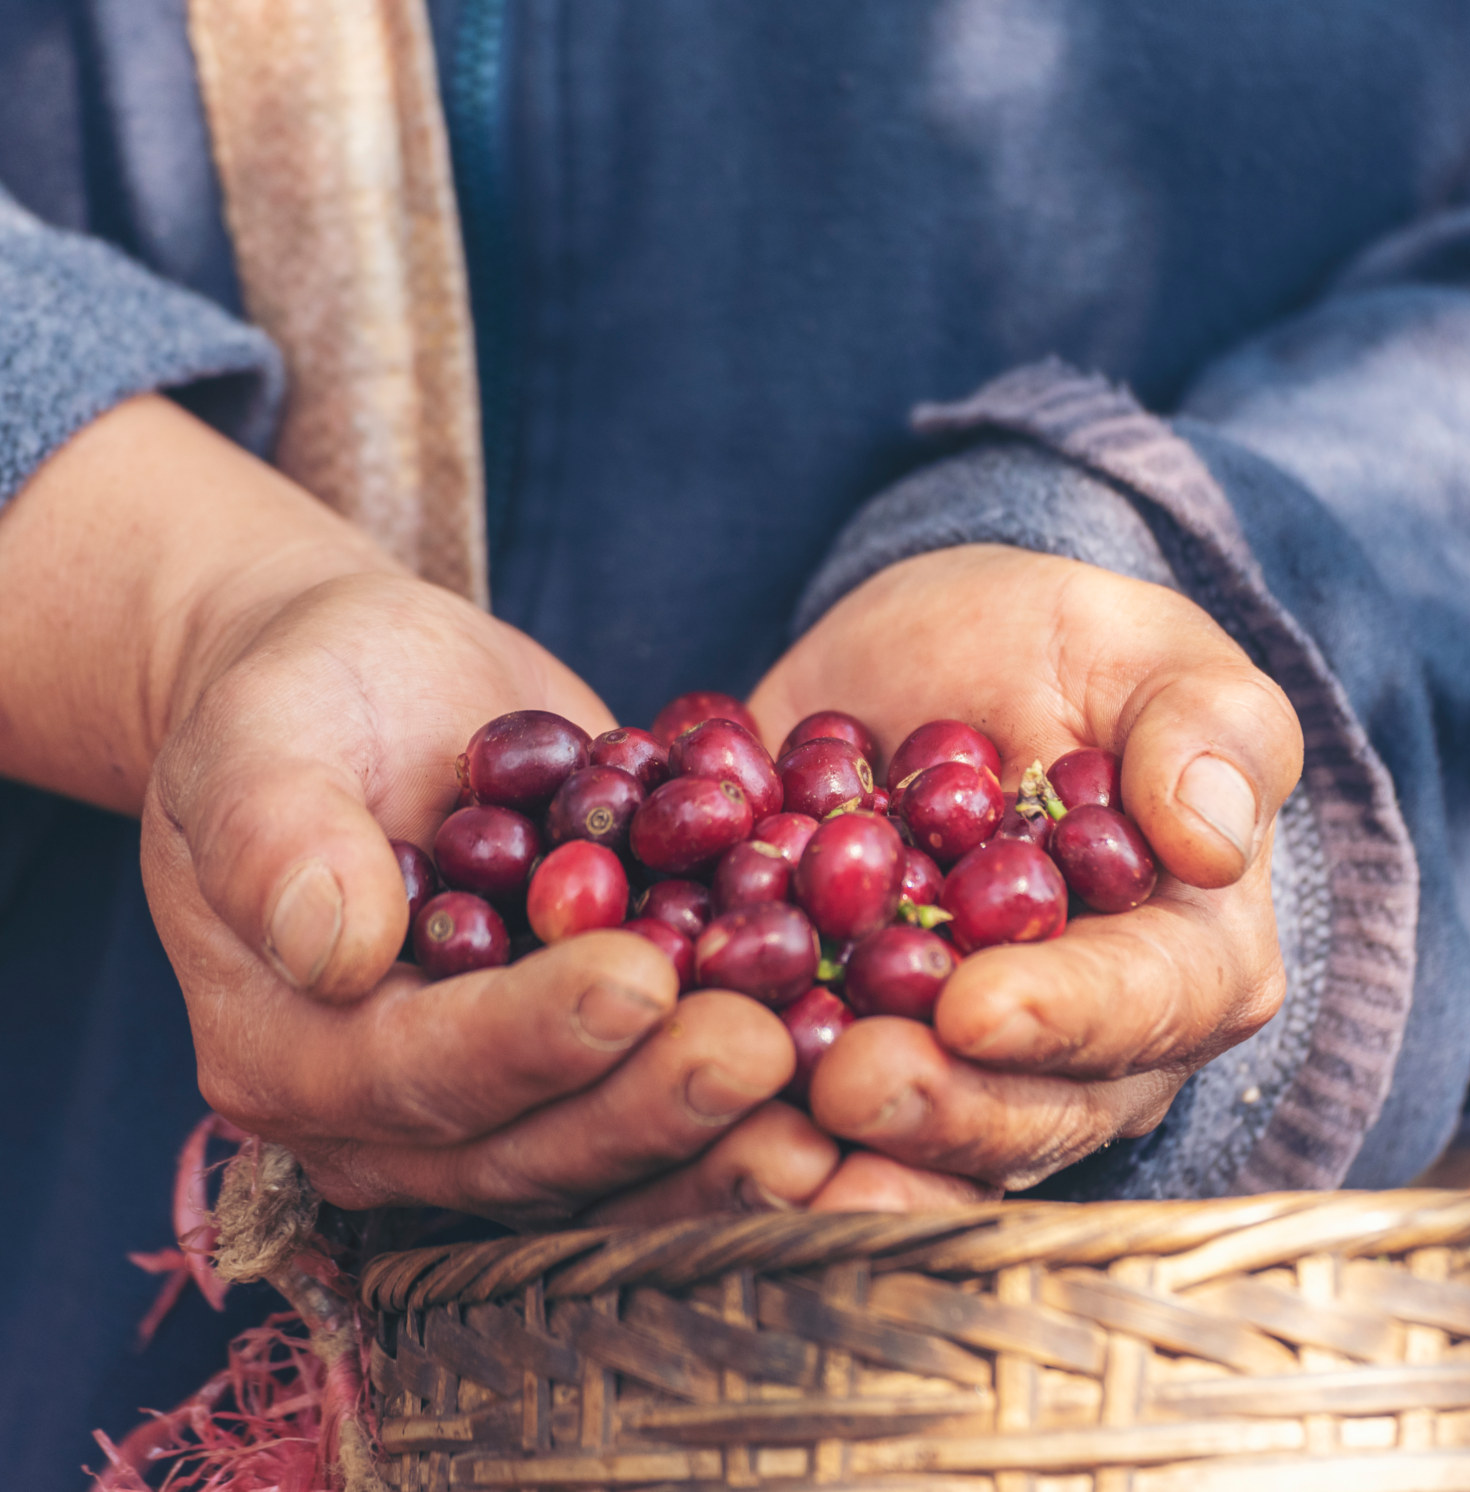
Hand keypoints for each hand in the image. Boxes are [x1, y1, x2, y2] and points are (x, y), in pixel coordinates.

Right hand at [142, 565, 848, 1221]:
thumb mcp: (262, 734)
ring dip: (725, 1125)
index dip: (530, 1038)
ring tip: (834, 1076)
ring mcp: (499, 1090)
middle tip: (769, 1052)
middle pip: (531, 1140)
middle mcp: (396, 1107)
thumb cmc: (304, 695)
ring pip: (613, 1141)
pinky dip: (754, 1083)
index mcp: (293, 1048)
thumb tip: (334, 945)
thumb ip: (279, 835)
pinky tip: (847, 1044)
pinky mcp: (584, 1053)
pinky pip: (663, 1084)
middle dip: (655, 1100)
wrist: (376, 690)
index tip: (638, 982)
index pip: (418, 1069)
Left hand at [750, 544, 1301, 1208]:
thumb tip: (1213, 837)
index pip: (1144, 1005)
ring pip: (922, 1134)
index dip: (1064, 1016)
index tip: (973, 1007)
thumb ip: (1204, 726)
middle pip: (1030, 1107)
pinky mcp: (856, 1046)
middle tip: (847, 1085)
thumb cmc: (1054, 648)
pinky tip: (687, 1092)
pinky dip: (757, 1106)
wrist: (921, 664)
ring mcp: (963, 1063)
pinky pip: (812, 1095)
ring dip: (846, 1144)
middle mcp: (1084, 1043)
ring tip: (767, 1117)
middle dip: (940, 1106)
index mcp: (1184, 954)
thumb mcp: (1137, 647)